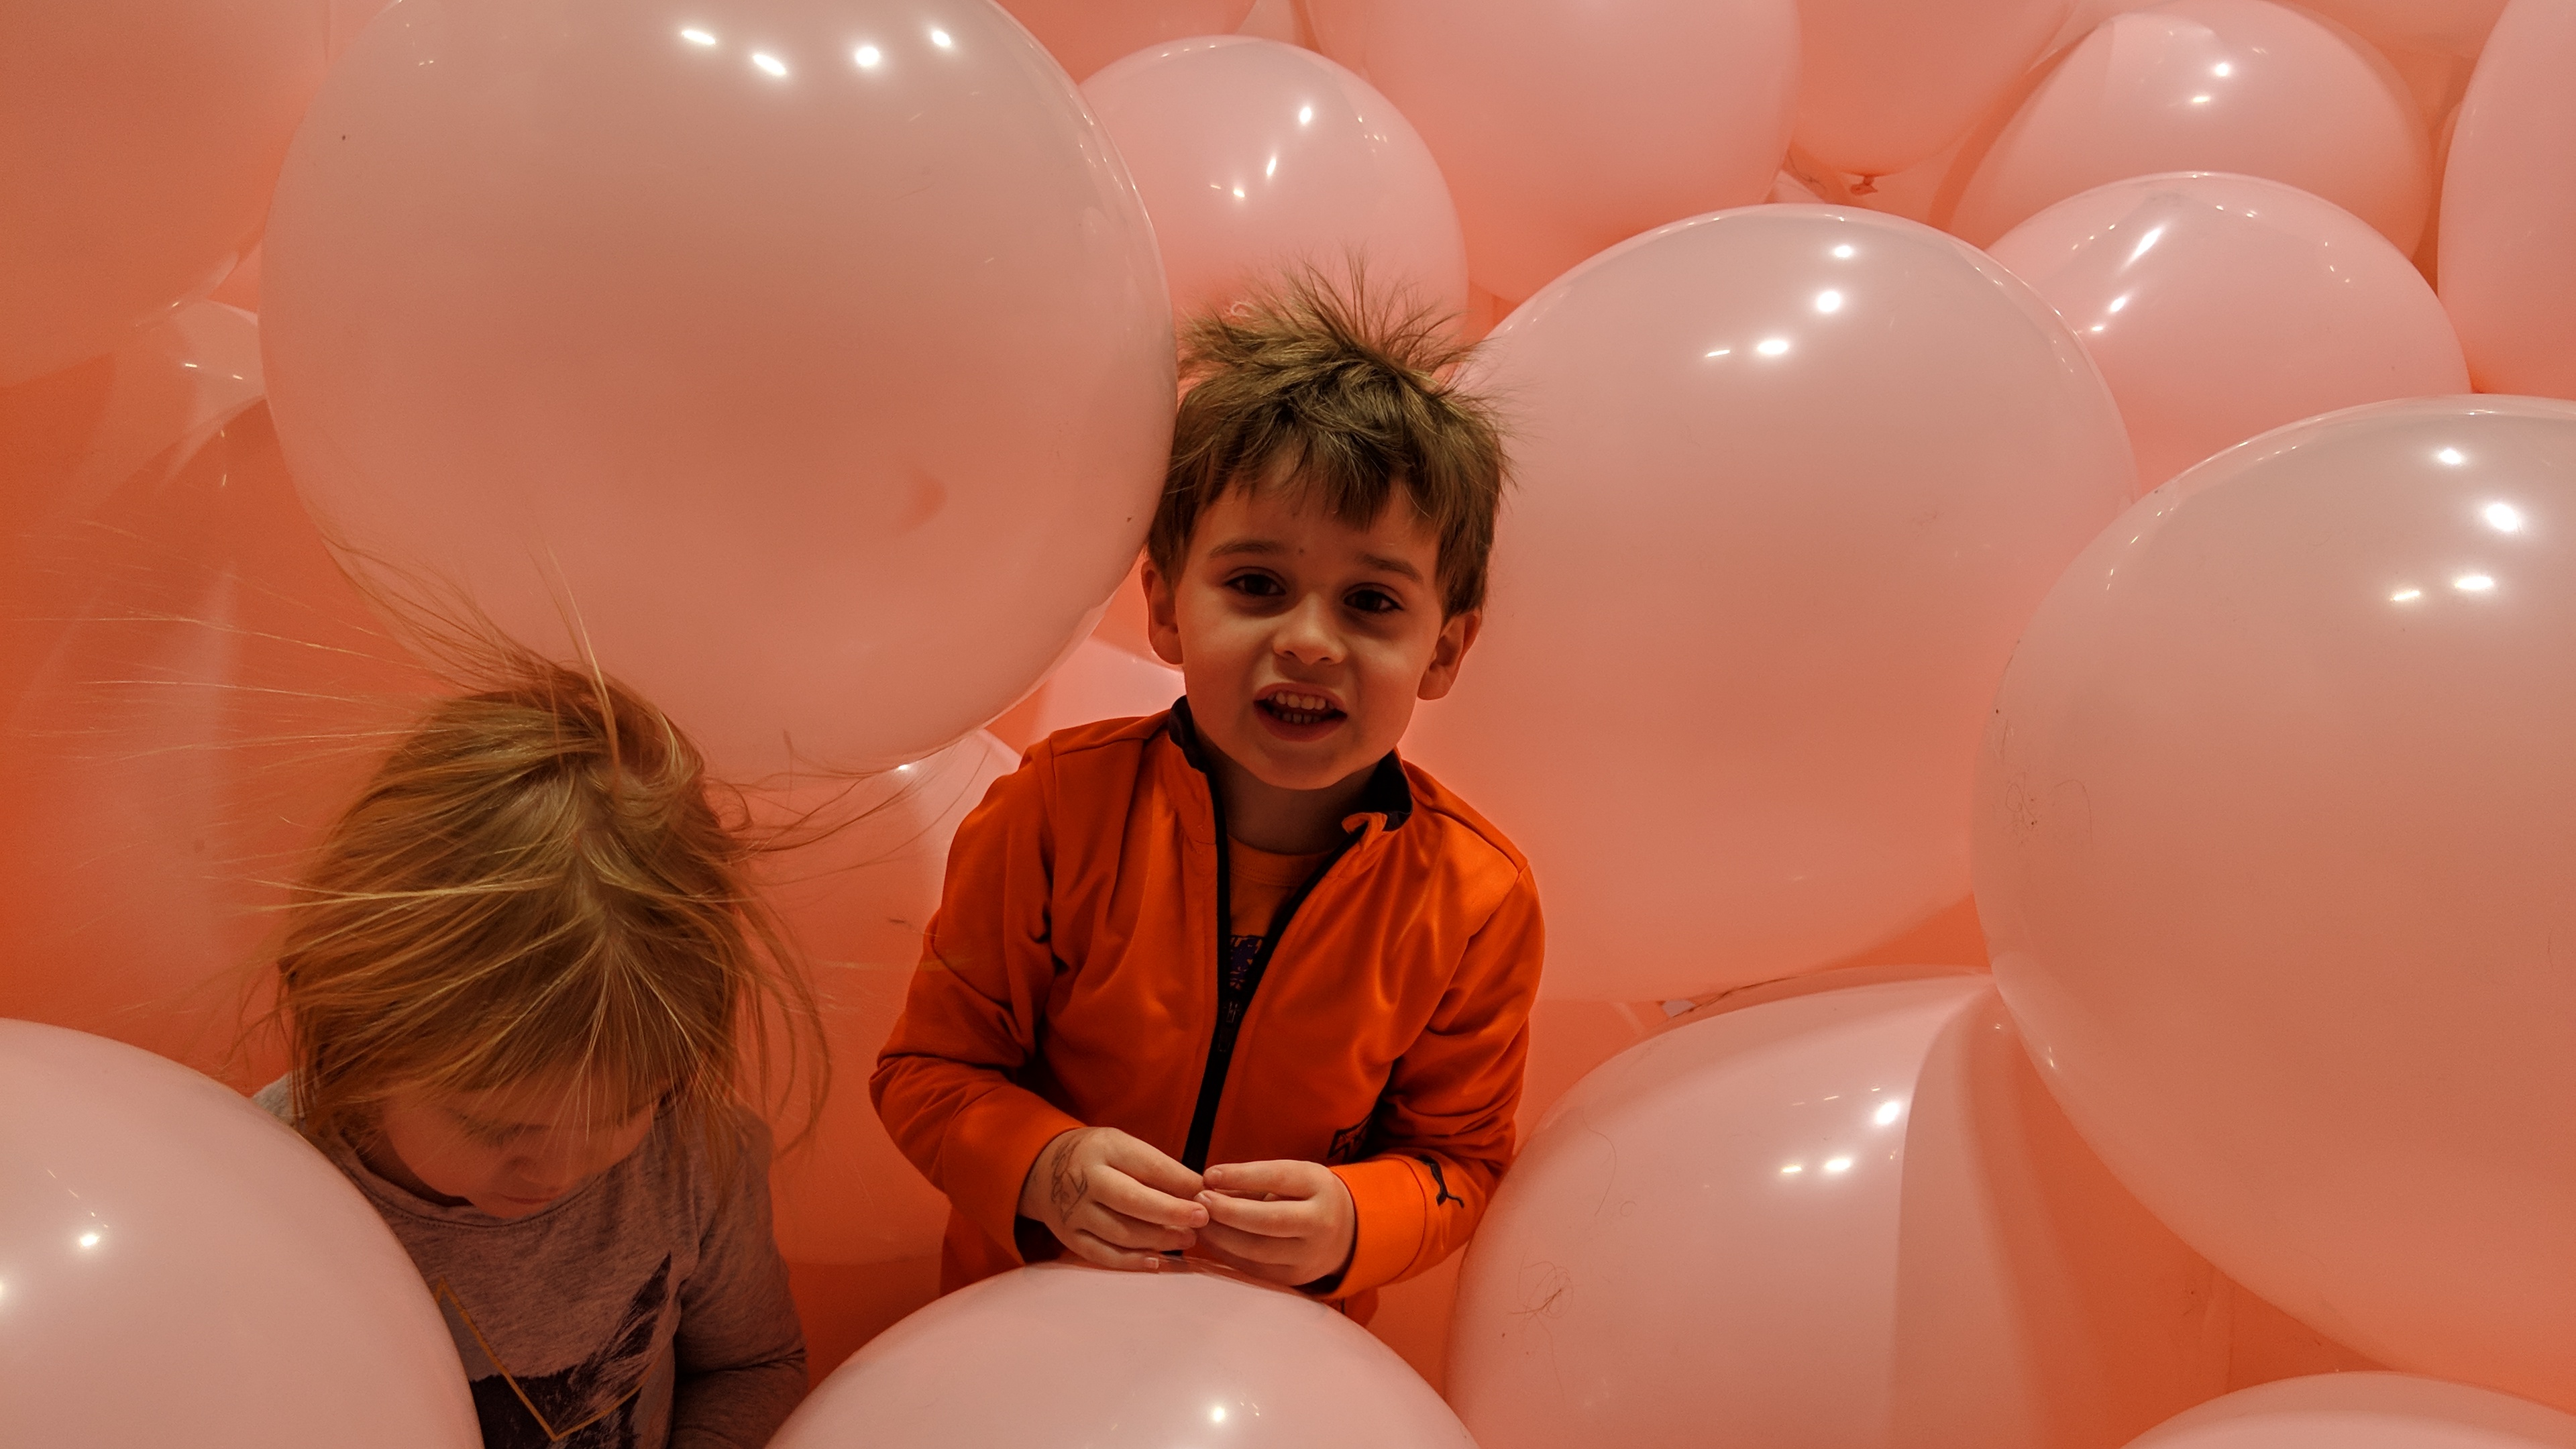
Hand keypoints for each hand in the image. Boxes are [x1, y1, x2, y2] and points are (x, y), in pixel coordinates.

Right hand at [1017, 1126, 1207, 1271]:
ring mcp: (1074, 1212)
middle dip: (1172, 1212)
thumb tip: (1199, 1190)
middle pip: (1133, 1200)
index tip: (1206, 1193)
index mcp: (1104, 1150)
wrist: (1043, 1169)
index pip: (1147, 1165)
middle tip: (1202, 1219)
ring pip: (1121, 1232)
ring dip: (1160, 1239)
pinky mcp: (1069, 1237)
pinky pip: (1103, 1255)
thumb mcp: (1123, 1146)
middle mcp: (1085, 1180)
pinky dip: (1132, 1261)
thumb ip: (1157, 1167)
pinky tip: (1157, 1260)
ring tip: (1188, 1238)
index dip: (1180, 1182)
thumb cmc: (1098, 1157)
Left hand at [1194, 1159, 1355, 1289]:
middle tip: (1200, 1199)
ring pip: (1258, 1250)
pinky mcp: (1294, 1277)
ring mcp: (1309, 1255)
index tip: (1210, 1175)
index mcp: (1321, 1187)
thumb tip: (1210, 1183)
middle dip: (1228, 1211)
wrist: (1344, 1234)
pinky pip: (1254, 1267)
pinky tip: (1209, 1239)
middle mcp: (1321, 1223)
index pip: (1279, 1178)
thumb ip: (1256, 1180)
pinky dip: (1227, 1253)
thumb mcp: (1294, 1177)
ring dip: (1221, 1235)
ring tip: (1198, 1221)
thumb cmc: (1308, 1196)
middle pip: (1269, 1220)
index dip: (1242, 1176)